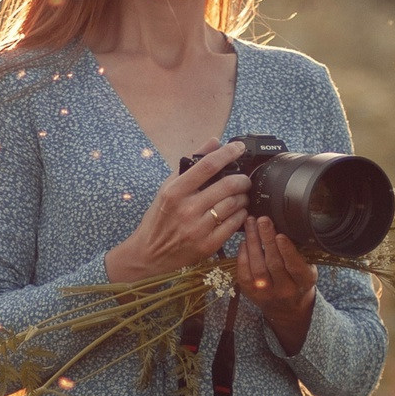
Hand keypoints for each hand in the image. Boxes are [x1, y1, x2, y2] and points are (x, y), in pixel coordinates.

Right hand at [105, 138, 251, 283]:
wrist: (149, 253)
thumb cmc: (159, 218)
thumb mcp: (168, 188)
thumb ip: (191, 164)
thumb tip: (214, 142)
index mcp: (174, 191)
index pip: (207, 166)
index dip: (227, 153)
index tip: (238, 147)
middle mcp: (186, 209)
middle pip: (227, 185)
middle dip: (242, 180)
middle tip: (244, 180)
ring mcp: (198, 228)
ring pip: (234, 205)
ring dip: (243, 197)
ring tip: (241, 196)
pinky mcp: (207, 245)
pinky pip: (234, 225)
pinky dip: (241, 215)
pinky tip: (238, 212)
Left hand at [234, 214, 317, 353]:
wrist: (289, 308)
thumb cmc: (299, 279)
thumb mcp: (308, 268)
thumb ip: (300, 252)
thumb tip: (287, 224)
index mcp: (304, 282)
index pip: (295, 266)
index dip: (287, 251)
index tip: (280, 235)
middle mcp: (286, 290)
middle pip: (274, 264)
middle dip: (266, 240)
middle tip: (262, 220)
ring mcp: (267, 293)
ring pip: (257, 268)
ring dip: (253, 243)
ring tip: (251, 223)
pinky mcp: (251, 294)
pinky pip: (244, 274)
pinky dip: (242, 256)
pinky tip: (244, 241)